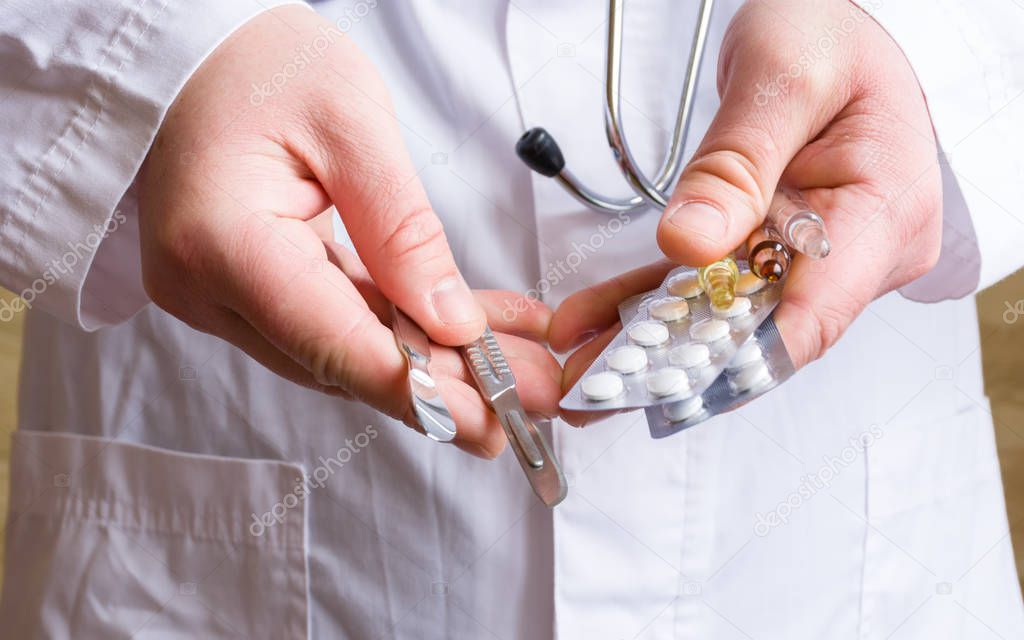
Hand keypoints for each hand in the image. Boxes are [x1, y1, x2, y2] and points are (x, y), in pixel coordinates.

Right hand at [138, 6, 559, 457]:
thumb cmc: (256, 60)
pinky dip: (399, 326)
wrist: (192, 50)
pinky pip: (332, 319)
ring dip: (431, 359)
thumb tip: (449, 321)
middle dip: (444, 384)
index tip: (489, 421)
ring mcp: (220, 293)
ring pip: (343, 349)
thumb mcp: (350, 124)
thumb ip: (402, 232)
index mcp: (223, 243)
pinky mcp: (244, 288)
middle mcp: (207, 287)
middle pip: (343, 359)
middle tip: (526, 398)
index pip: (334, 343)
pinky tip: (466, 330)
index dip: (420, 392)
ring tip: (515, 363)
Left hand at [551, 0, 941, 420]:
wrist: (821, 22)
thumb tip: (690, 243)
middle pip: (758, 327)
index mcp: (886, 214)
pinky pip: (701, 282)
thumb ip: (738, 164)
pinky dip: (648, 298)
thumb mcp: (784, 79)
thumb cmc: (828, 34)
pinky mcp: (766, 246)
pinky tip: (592, 320)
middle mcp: (855, 251)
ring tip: (575, 367)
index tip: (664, 382)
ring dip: (645, 338)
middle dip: (670, 361)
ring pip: (719, 312)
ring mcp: (809, 254)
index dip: (738, 359)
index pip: (814, 315)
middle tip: (594, 386)